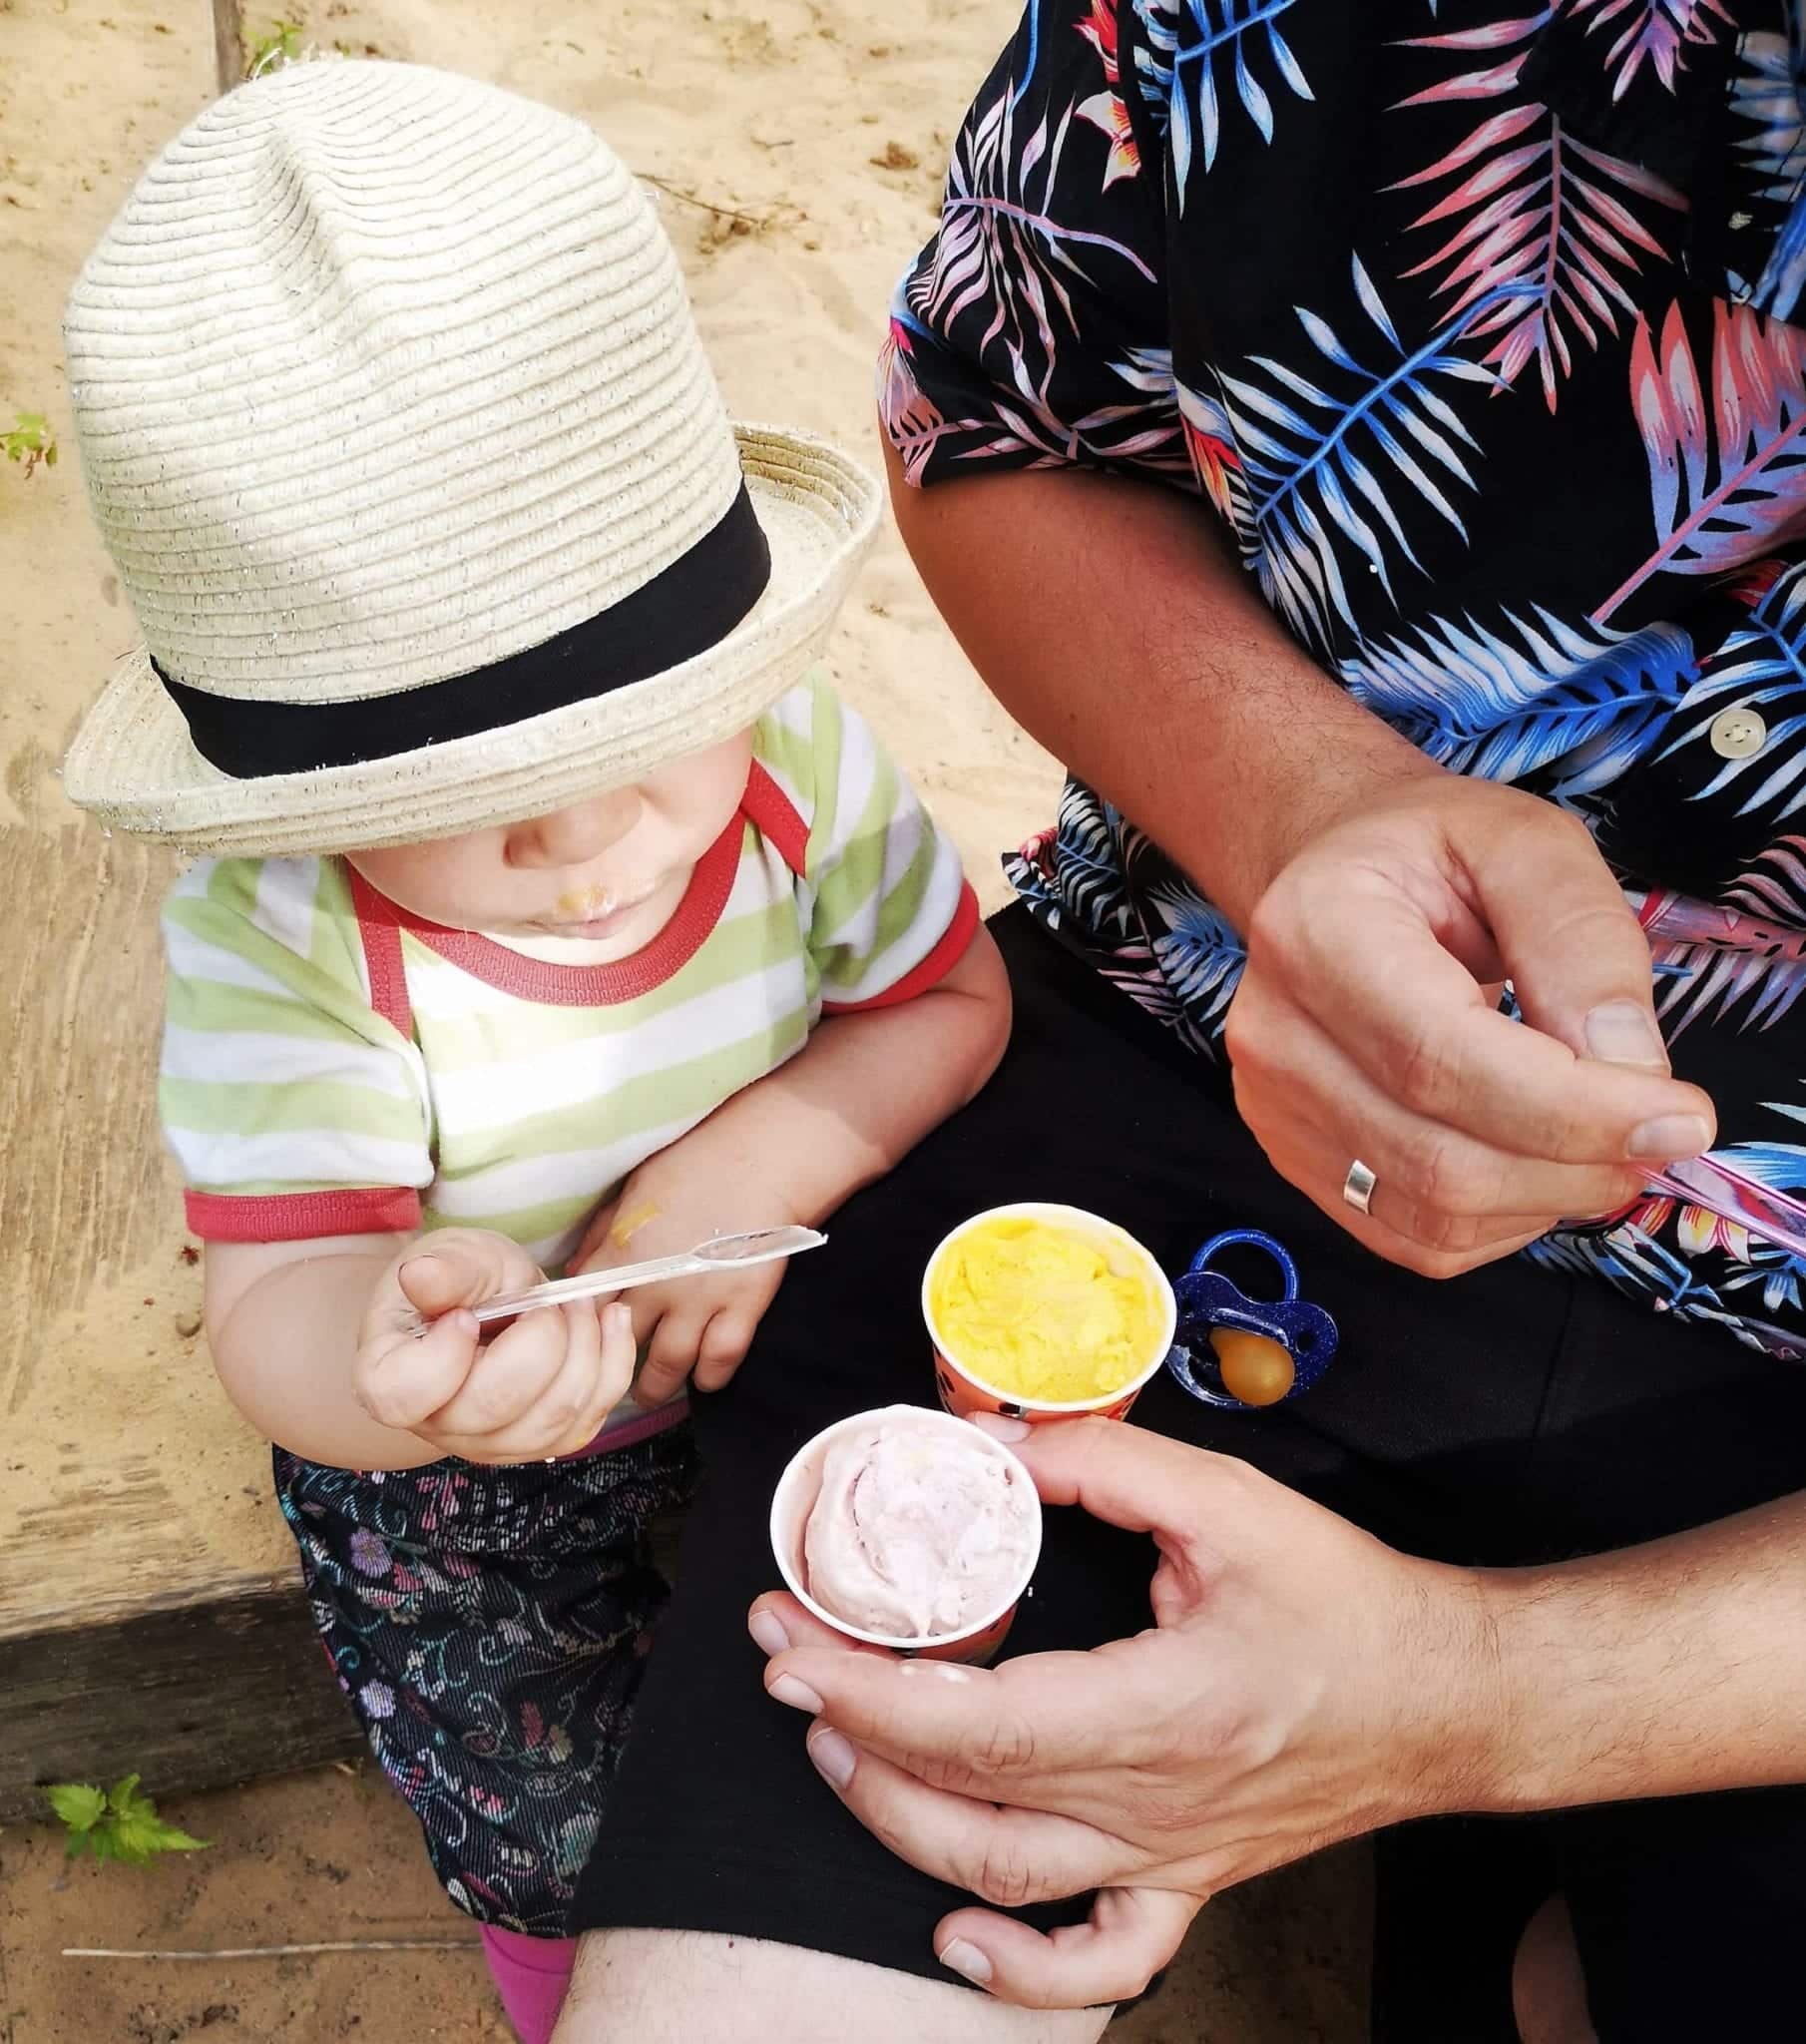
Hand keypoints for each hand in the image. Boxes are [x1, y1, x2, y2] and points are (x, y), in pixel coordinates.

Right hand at [352, 1229, 633, 1462]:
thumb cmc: (460, 1280)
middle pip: (499, 1405)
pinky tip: (610, 1321)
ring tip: (580, 1304)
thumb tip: (421, 1276)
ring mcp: (493, 1445)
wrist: (485, 1303)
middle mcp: (438, 1426)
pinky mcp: (543, 1443)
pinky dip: (612, 1363)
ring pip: (555, 1416)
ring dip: (585, 1347)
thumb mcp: (454, 1256)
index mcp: (391, 1380)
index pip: (406, 1395)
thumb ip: (446, 1270)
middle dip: (543, 1338)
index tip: (468, 1314)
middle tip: (549, 1298)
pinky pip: (591, 1417)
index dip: (444, 1356)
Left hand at [571, 1163, 795, 1407]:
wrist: (762, 1159)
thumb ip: (603, 1235)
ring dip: (654, 1385)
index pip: (583, 1305)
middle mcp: (657, 1284)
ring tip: (648, 1391)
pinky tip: (702, 1379)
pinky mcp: (744, 1305)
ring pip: (668, 1363)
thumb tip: (574, 1273)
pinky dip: (709, 1376)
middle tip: (609, 1372)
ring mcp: (702, 1300)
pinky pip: (721, 1358)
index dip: (574, 1327)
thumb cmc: (694, 1164)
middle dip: (610, 1361)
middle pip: (620, 1342)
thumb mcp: (635, 1190)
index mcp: (624, 1252)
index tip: (574, 1338)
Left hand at [750, 1417, 1501, 2009]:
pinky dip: (1023, 1971)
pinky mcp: (1188, 1880)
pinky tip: (958, 1941)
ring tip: (831, 1752)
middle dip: (849, 1735)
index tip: (796, 1639)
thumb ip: (1106, 1465)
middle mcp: (1152, 1806)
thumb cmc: (1347, 1603)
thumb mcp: (1229, 1502)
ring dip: (898, 1824)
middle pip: (965, 1801)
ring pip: (1004, 1878)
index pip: (975, 1722)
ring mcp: (1168, 1858)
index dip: (865, 1687)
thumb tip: (999, 1445)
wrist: (1448, 1699)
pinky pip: (1101, 1962)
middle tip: (786, 1667)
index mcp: (1159, 1712)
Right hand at [1225, 774, 1716, 1275]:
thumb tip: (1629, 1072)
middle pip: (1439, 1157)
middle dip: (1578, 1164)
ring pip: (1433, 1215)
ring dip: (1549, 1197)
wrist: (1338, 880)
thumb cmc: (1432, 854)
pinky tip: (1533, 1156)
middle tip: (1662, 1132)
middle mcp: (1273, 1033)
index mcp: (1314, 932)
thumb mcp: (1529, 847)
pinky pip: (1417, 1238)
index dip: (1570, 1109)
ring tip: (1602, 1137)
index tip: (1679, 1115)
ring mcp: (1273, 1109)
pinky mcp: (1296, 1161)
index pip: (1440, 1059)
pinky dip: (1503, 1220)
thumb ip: (1582, 946)